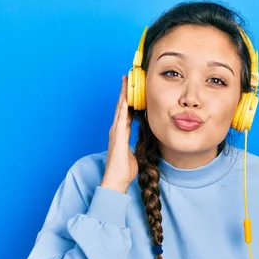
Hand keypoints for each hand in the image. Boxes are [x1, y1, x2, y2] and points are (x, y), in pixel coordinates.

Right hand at [100, 75, 138, 192]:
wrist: (116, 180)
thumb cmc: (124, 170)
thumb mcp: (134, 154)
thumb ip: (136, 145)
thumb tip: (142, 142)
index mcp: (121, 134)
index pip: (126, 113)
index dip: (129, 100)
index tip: (132, 90)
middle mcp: (116, 130)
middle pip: (121, 107)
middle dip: (124, 92)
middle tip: (127, 78)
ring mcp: (116, 132)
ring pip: (120, 109)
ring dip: (123, 95)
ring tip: (126, 82)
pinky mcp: (117, 136)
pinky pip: (120, 118)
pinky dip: (123, 108)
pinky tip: (126, 98)